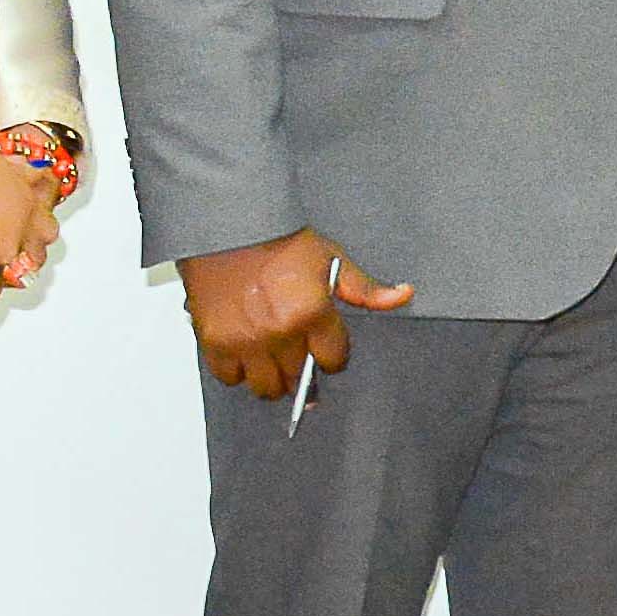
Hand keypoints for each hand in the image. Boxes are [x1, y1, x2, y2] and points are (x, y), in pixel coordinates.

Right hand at [0, 129, 60, 316]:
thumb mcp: (4, 162)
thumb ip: (24, 174)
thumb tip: (42, 173)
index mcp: (28, 201)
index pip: (47, 231)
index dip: (37, 241)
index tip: (30, 244)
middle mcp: (20, 226)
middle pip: (36, 257)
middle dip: (25, 263)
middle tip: (13, 267)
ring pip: (14, 277)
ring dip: (5, 283)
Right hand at [180, 228, 414, 404]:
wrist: (232, 228)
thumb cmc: (280, 241)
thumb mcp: (332, 260)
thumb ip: (365, 289)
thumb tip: (402, 296)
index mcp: (312, 313)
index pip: (335, 360)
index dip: (335, 355)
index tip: (328, 349)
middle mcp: (280, 333)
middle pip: (299, 379)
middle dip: (304, 373)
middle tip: (300, 359)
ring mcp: (246, 341)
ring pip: (265, 387)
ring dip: (273, 379)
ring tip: (274, 363)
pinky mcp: (214, 342)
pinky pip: (230, 377)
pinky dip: (237, 371)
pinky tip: (245, 356)